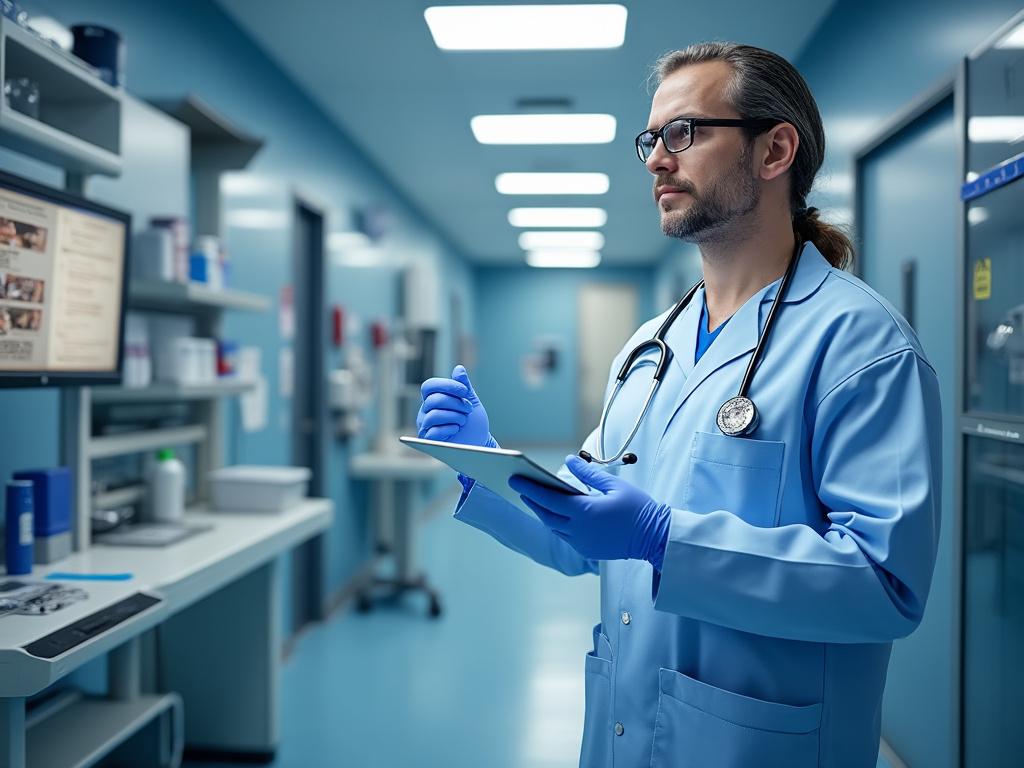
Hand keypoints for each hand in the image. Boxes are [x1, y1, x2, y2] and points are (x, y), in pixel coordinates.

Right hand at [417, 365, 494, 447]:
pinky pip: (434, 432)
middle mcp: (426, 411)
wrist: (479, 442)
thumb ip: (464, 385)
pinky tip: (457, 429)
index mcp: (433, 398)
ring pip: (434, 415)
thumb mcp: (471, 401)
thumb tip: (458, 368)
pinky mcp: (429, 441)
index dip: (447, 385)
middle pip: (434, 400)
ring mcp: (426, 426)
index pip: (429, 386)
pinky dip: (449, 429)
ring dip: (454, 416)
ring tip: (463, 420)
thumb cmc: (473, 421)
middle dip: (456, 403)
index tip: (465, 391)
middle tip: (468, 409)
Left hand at [509, 455, 670, 567]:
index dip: (529, 488)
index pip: (549, 498)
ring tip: (534, 499)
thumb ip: (588, 474)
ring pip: (554, 527)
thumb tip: (568, 461)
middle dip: (531, 500)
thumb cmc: (637, 508)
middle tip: (520, 486)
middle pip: (546, 514)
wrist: (654, 537)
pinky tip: (555, 515)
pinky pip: (565, 537)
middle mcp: (579, 530)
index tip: (514, 479)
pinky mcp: (587, 551)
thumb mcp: (614, 485)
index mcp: (585, 511)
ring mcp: (582, 543)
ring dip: (543, 513)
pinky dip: (557, 525)